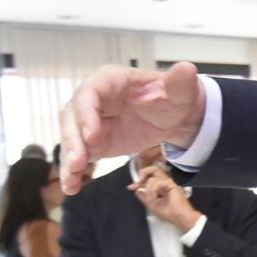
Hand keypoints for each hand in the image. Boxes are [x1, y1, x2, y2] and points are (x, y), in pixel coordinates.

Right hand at [59, 62, 204, 194]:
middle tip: (78, 163)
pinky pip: (79, 156)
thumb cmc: (172, 97)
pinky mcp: (93, 142)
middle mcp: (94, 99)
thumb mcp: (179, 89)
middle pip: (72, 116)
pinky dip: (74, 172)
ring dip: (69, 159)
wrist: (173, 117)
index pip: (90, 92)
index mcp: (110, 80)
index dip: (86, 113)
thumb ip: (179, 81)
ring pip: (71, 138)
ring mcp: (90, 121)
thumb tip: (186, 69)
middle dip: (73, 140)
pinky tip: (72, 187)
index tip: (93, 136)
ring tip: (72, 180)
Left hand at [131, 166, 199, 231]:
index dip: (139, 180)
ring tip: (151, 199)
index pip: (149, 177)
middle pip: (153, 169)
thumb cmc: (169, 213)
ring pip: (153, 177)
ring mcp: (169, 182)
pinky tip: (155, 198)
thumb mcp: (151, 205)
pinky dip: (153, 190)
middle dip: (143, 173)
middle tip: (139, 181)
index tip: (131, 187)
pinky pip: (158, 182)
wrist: (178, 218)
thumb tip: (137, 190)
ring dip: (148, 188)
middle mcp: (165, 182)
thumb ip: (144, 197)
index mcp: (160, 187)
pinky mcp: (171, 184)